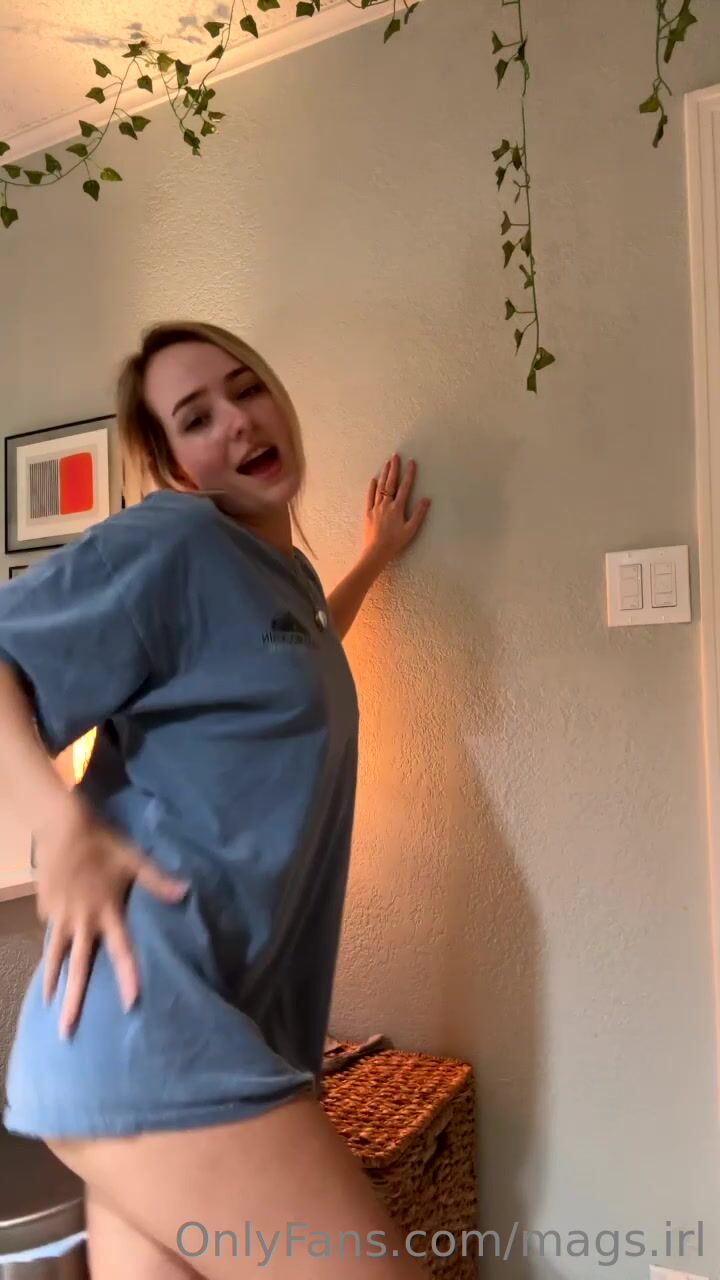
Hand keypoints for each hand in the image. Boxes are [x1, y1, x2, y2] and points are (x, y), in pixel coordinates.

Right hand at [34, 801, 188, 1036]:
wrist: (62, 827)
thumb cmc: (103, 843)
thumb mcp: (134, 860)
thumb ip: (157, 881)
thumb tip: (186, 892)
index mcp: (107, 912)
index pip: (121, 951)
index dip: (128, 976)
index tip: (131, 1004)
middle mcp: (83, 922)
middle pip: (78, 968)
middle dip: (73, 1001)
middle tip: (68, 1032)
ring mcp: (61, 918)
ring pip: (56, 958)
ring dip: (53, 984)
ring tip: (47, 1008)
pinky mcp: (47, 910)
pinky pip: (50, 935)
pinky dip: (50, 952)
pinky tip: (50, 966)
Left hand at [363, 453, 431, 569]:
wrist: (376, 552)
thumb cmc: (395, 542)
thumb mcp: (411, 530)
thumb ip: (419, 514)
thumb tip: (426, 499)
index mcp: (397, 508)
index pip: (405, 487)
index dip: (409, 474)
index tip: (411, 462)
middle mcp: (386, 504)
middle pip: (391, 483)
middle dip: (394, 468)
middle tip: (395, 456)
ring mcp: (375, 508)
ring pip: (380, 487)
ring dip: (384, 474)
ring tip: (386, 463)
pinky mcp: (368, 513)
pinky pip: (370, 497)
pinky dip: (372, 488)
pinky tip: (374, 480)